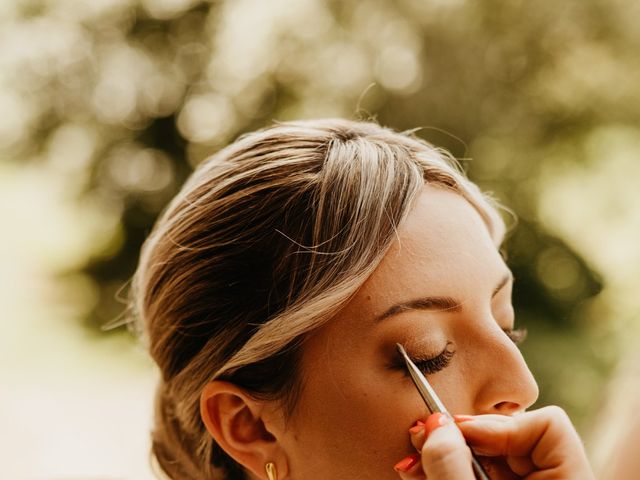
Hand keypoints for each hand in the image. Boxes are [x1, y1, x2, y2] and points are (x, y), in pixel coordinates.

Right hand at [393, 406, 594, 478]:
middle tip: (421, 437)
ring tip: (411, 460)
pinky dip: (444, 470)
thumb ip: (455, 473)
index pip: (548, 427)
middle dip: (460, 437)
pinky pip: (472, 473)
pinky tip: (417, 471)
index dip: (500, 425)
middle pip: (508, 436)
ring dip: (444, 454)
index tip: (457, 432)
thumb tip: (434, 427)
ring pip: (484, 456)